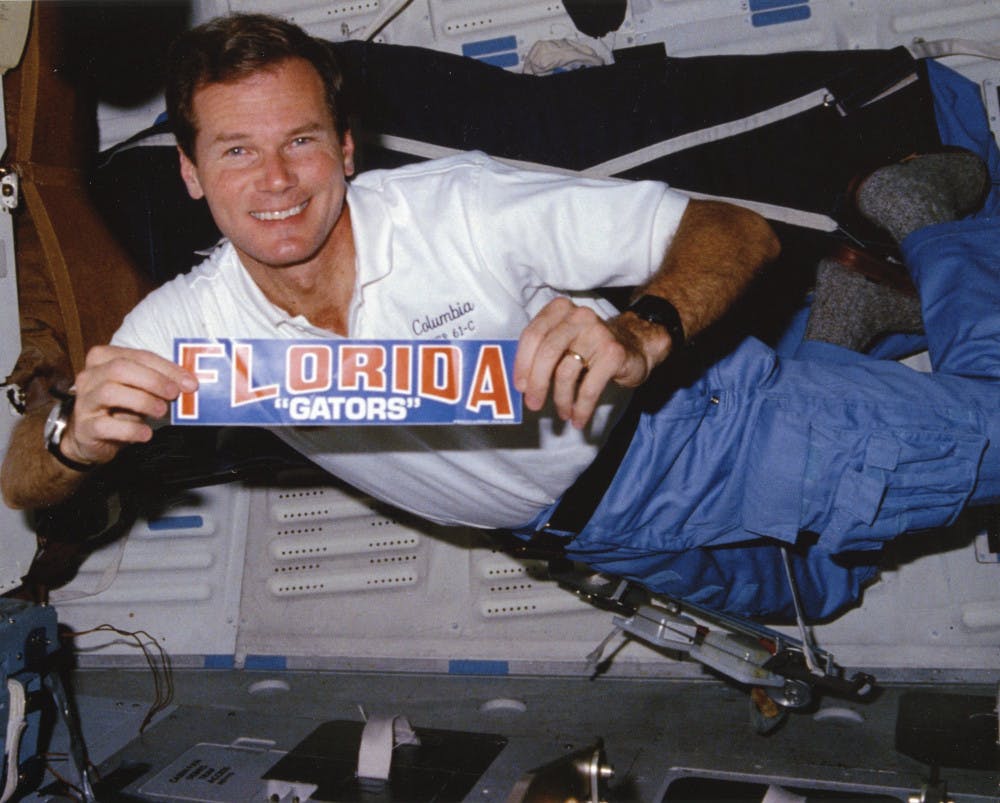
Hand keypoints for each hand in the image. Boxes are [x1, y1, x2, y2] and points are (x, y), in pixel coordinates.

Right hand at [58, 345, 197, 466]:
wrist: (93, 437)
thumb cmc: (121, 407)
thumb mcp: (140, 389)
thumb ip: (159, 382)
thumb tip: (188, 383)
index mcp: (104, 359)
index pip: (139, 356)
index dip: (167, 368)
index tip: (189, 382)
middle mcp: (89, 376)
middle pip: (120, 369)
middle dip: (153, 380)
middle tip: (175, 394)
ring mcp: (84, 401)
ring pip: (110, 392)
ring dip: (142, 401)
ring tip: (162, 412)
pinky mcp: (85, 427)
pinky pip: (105, 425)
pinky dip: (130, 429)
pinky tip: (145, 434)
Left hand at [514, 297, 670, 428]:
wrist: (635, 346)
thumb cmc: (589, 348)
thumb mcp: (563, 341)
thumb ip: (540, 352)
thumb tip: (519, 384)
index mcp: (560, 309)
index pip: (532, 335)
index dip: (522, 363)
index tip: (519, 387)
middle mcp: (578, 317)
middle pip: (547, 352)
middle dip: (537, 384)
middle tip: (533, 404)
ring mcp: (598, 333)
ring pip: (566, 372)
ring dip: (560, 399)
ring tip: (563, 413)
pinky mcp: (613, 353)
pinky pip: (589, 388)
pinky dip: (581, 408)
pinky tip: (578, 419)